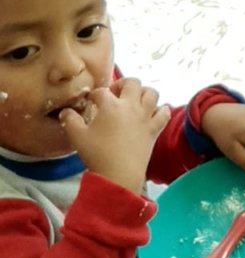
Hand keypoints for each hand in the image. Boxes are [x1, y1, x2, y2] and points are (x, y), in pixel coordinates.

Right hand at [60, 77, 169, 193]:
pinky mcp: (154, 128)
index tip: (92, 100)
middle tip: (116, 94)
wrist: (119, 175)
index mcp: (110, 105)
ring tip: (136, 99)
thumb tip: (66, 111)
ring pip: (151, 93)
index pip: (102, 92)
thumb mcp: (77, 137)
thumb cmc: (97, 154)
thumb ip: (71, 121)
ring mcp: (145, 116)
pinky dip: (161, 110)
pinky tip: (155, 112)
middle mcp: (130, 106)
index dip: (95, 94)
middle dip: (123, 84)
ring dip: (144, 93)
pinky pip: (164, 113)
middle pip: (132, 83)